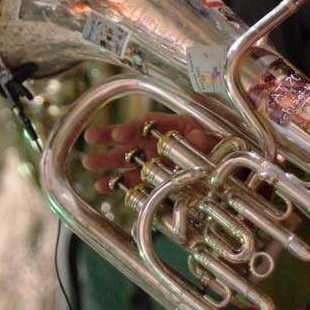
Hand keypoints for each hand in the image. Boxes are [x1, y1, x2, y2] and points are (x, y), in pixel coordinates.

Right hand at [80, 112, 218, 192]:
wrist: (221, 173)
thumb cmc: (215, 150)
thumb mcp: (213, 141)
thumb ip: (204, 140)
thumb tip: (197, 138)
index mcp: (172, 126)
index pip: (148, 123)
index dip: (133, 127)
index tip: (119, 135)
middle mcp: (158, 142)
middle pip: (131, 138)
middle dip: (109, 138)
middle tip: (90, 138)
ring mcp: (152, 161)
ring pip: (126, 159)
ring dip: (107, 162)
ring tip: (88, 163)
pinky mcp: (150, 180)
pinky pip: (131, 181)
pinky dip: (117, 184)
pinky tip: (102, 186)